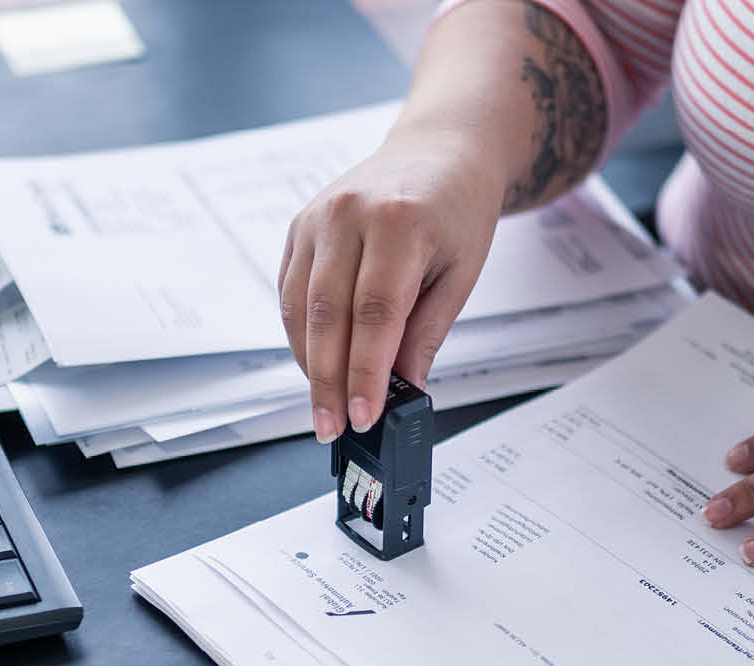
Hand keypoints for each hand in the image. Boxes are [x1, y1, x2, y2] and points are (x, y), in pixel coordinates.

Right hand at [280, 125, 504, 440]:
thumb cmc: (458, 208)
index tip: (363, 416)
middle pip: (328, 314)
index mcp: (399, 221)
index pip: (375, 312)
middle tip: (332, 427)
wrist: (440, 150)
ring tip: (324, 407)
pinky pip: (291, 291)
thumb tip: (399, 389)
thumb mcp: (462, 273)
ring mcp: (316, 217)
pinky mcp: (299, 226)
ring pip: (301, 307)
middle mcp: (348, 214)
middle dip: (328, 381)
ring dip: (310, 364)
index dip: (364, 371)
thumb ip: (426, 332)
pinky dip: (301, 335)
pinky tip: (316, 365)